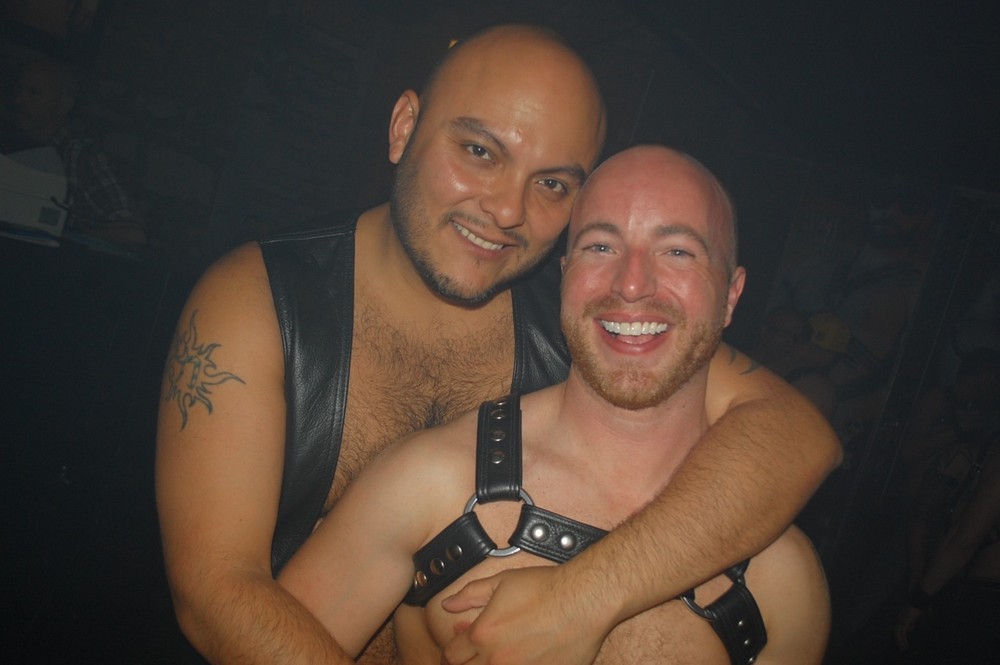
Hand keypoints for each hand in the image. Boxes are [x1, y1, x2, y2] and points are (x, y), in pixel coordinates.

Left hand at [440, 566, 608, 664]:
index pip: (451, 654)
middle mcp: (497, 660)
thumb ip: (469, 595)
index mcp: (483, 635)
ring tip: (505, 654)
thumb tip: (447, 605)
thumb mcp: (501, 582)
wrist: (583, 600)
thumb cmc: (546, 589)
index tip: (465, 641)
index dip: (455, 647)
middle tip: (482, 650)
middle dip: (469, 661)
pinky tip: (526, 658)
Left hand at [894, 604, 923, 650]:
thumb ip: (911, 624)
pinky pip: (902, 633)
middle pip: (896, 633)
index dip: (899, 637)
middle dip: (898, 642)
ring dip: (900, 642)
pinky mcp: (905, 622)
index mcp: (900, 618)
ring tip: (904, 649)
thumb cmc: (917, 609)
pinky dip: (903, 640)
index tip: (902, 644)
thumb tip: (910, 631)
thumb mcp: (913, 619)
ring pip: (898, 634)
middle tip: (902, 649)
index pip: (897, 630)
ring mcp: (901, 621)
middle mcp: (899, 620)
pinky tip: (906, 645)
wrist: (918, 601)